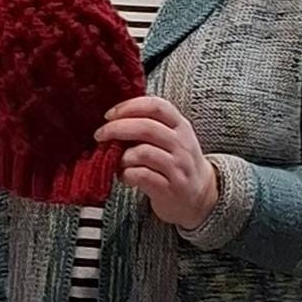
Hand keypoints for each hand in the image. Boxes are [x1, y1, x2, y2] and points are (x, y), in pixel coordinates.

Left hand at [97, 95, 219, 230]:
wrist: (202, 196)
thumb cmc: (178, 163)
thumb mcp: (173, 138)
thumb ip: (150, 125)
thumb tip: (114, 118)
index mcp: (181, 126)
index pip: (156, 106)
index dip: (129, 107)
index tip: (110, 114)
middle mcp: (181, 144)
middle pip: (146, 127)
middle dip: (116, 128)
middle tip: (100, 134)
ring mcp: (178, 167)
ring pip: (142, 152)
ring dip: (122, 156)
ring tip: (116, 161)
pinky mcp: (170, 188)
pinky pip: (141, 176)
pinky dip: (126, 174)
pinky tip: (124, 176)